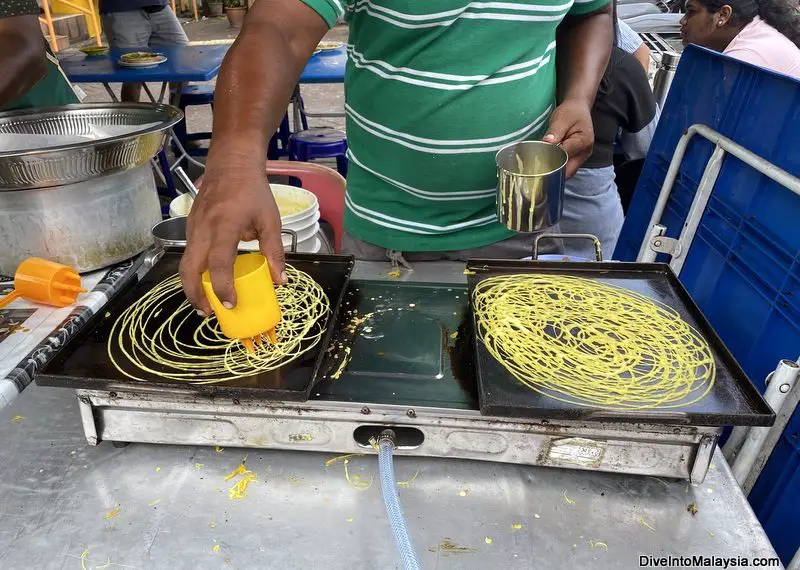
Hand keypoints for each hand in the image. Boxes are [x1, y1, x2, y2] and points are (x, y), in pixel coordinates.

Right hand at [179, 162, 285, 315]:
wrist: (231, 163)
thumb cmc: (253, 191)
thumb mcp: (270, 220)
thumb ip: (275, 251)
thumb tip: (280, 282)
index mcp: (224, 226)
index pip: (218, 263)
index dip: (222, 287)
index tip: (230, 304)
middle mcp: (202, 229)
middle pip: (189, 269)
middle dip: (196, 295)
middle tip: (210, 313)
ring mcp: (192, 227)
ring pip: (185, 263)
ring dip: (192, 286)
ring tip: (207, 303)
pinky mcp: (189, 226)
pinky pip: (187, 253)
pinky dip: (193, 271)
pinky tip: (206, 280)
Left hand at [543, 99, 593, 177]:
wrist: (579, 109)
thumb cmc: (571, 112)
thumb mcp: (562, 118)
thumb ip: (555, 131)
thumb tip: (546, 143)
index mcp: (583, 142)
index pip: (564, 156)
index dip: (550, 159)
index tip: (536, 159)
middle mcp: (584, 153)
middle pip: (568, 170)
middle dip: (552, 172)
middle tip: (535, 170)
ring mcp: (581, 157)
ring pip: (566, 171)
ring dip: (554, 171)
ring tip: (539, 169)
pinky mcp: (575, 158)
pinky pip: (565, 168)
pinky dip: (556, 168)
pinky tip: (545, 166)